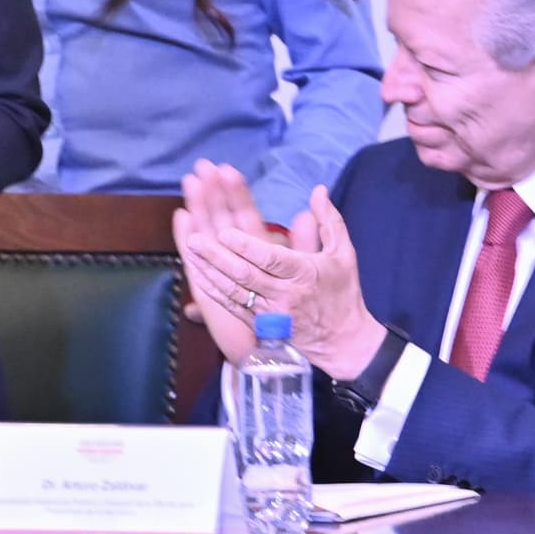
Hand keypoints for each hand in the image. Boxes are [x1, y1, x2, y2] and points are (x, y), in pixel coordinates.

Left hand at [173, 167, 390, 380]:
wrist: (344, 343)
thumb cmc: (343, 294)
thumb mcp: (344, 254)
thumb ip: (329, 221)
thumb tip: (318, 190)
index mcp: (304, 274)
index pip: (270, 259)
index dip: (246, 247)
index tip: (225, 232)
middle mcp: (284, 294)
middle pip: (245, 275)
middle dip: (217, 256)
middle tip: (195, 239)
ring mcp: (269, 312)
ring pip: (233, 291)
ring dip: (209, 271)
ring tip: (190, 251)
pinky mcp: (260, 324)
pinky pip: (231, 306)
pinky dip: (213, 290)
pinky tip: (198, 275)